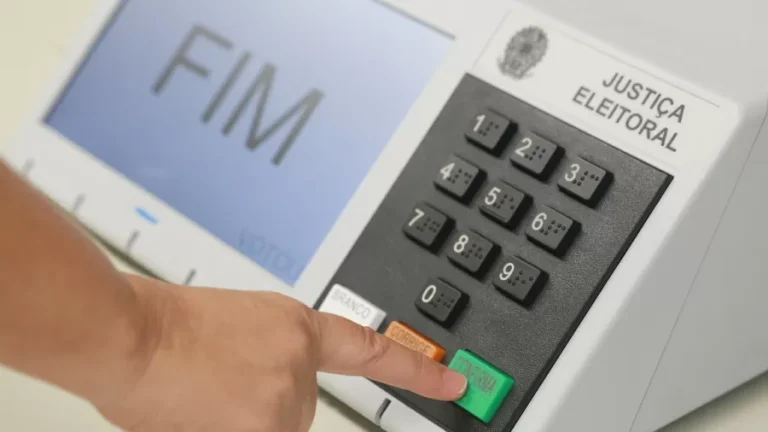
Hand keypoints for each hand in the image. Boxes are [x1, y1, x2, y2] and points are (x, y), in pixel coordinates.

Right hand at [96, 275, 466, 431]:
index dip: (417, 370)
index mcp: (296, 325)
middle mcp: (301, 359)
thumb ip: (269, 356)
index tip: (453, 381)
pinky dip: (231, 427)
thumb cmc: (168, 328)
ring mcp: (286, 396)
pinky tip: (202, 412)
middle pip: (298, 410)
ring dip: (242, 420)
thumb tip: (267, 387)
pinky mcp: (267, 427)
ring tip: (202, 396)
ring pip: (276, 427)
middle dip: (262, 407)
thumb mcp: (236, 327)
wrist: (130, 335)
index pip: (371, 351)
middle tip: (218, 387)